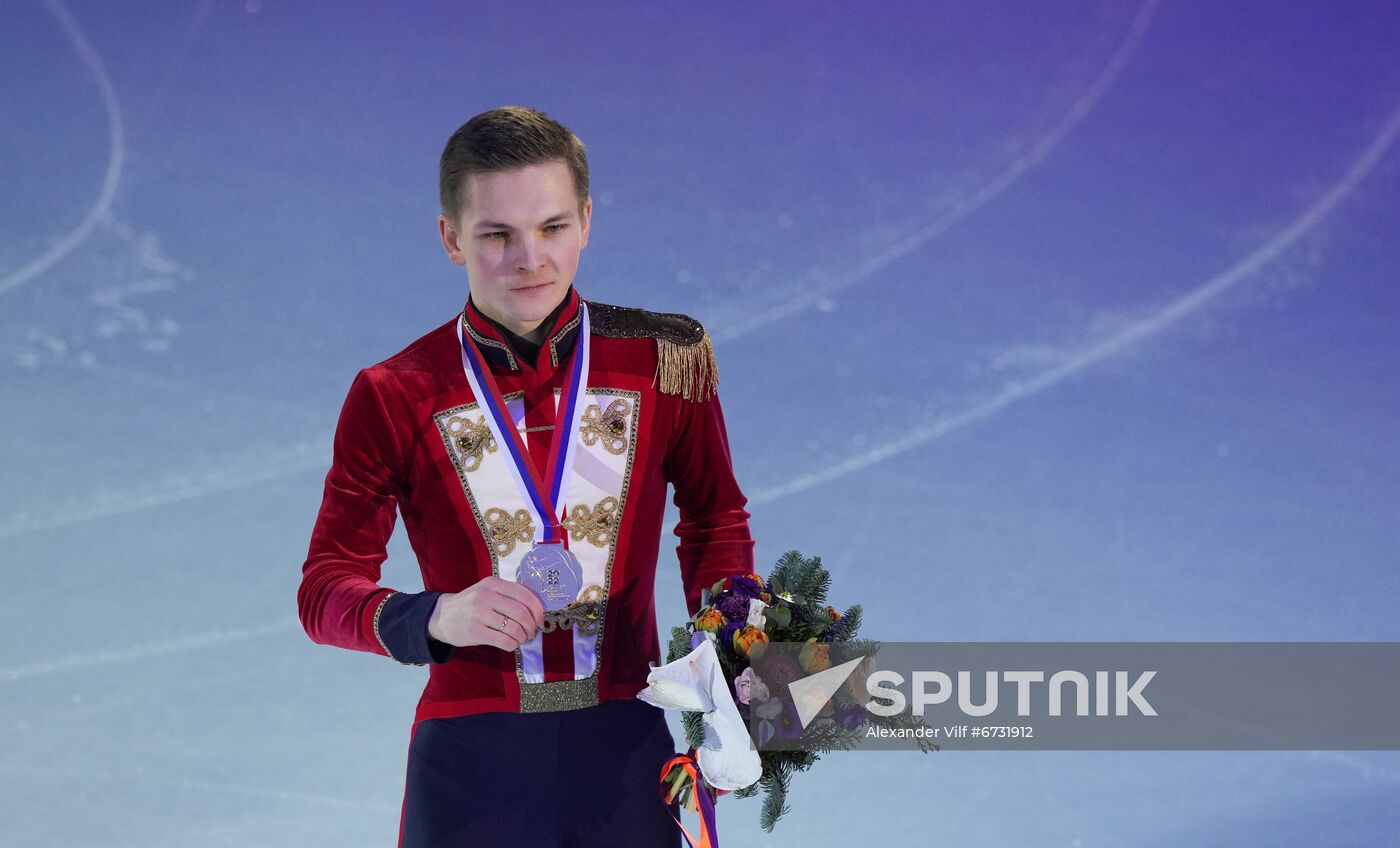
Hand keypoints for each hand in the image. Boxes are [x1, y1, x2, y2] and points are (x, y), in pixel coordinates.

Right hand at [427, 576, 545, 651]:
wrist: (441, 616)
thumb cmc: (470, 604)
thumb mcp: (487, 590)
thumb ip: (507, 594)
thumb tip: (536, 607)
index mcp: (493, 583)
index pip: (524, 594)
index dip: (537, 609)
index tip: (540, 619)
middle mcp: (486, 596)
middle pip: (521, 612)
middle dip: (531, 625)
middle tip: (532, 632)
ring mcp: (480, 614)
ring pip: (514, 628)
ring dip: (523, 636)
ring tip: (521, 638)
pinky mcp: (475, 632)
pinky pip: (504, 641)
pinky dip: (513, 644)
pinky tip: (511, 643)